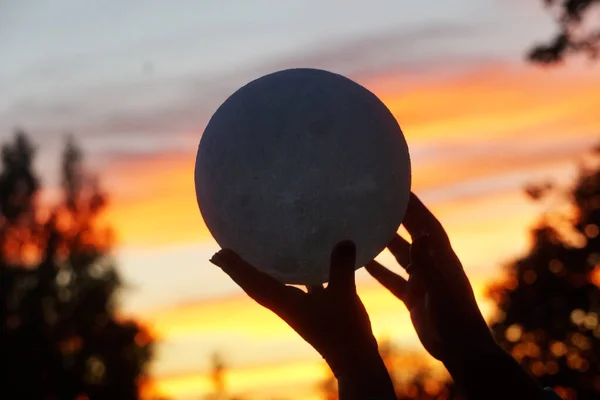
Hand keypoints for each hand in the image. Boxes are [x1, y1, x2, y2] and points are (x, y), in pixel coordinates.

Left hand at [210, 241, 395, 398]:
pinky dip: (290, 275)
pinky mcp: (311, 309)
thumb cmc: (343, 329)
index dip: (236, 268)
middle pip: (255, 284)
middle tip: (221, 254)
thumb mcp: (343, 294)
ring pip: (272, 285)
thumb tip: (344, 240)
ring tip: (248, 256)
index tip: (218, 254)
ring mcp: (297, 308)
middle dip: (238, 270)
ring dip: (258, 272)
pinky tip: (299, 262)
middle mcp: (286, 305)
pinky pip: (295, 286)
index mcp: (285, 303)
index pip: (253, 282)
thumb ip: (340, 267)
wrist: (353, 357)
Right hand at [366, 193, 544, 399]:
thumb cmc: (455, 318)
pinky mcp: (413, 297)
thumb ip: (428, 263)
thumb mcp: (440, 289)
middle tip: (376, 202)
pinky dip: (379, 270)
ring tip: (364, 226)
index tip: (397, 189)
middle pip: (411, 234)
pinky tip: (362, 263)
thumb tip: (420, 233)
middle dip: (396, 217)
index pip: (425, 224)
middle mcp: (431, 265)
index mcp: (441, 258)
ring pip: (400, 255)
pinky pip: (392, 279)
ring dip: (385, 241)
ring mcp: (422, 280)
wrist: (460, 349)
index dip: (413, 206)